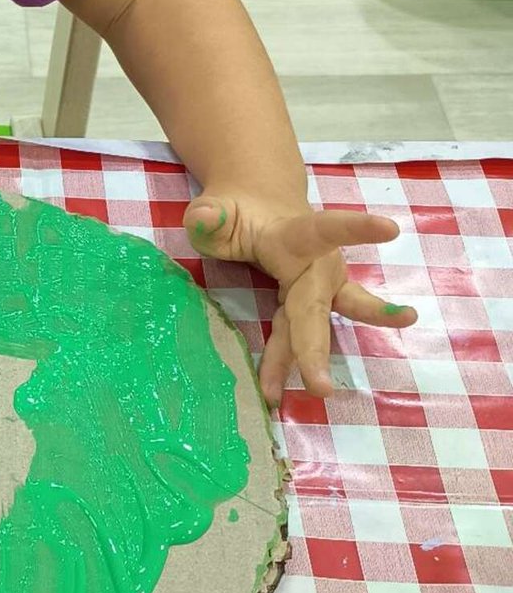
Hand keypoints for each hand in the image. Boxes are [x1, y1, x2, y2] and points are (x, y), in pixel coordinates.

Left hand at [183, 191, 415, 405]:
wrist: (260, 203)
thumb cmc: (241, 212)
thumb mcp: (219, 209)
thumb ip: (210, 215)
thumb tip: (202, 219)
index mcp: (296, 237)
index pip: (325, 230)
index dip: (356, 230)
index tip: (390, 228)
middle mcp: (316, 265)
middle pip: (313, 307)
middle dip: (313, 348)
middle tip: (320, 387)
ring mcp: (319, 288)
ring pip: (315, 326)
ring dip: (319, 358)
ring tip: (348, 381)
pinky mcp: (312, 304)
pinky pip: (304, 335)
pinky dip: (304, 362)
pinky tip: (319, 388)